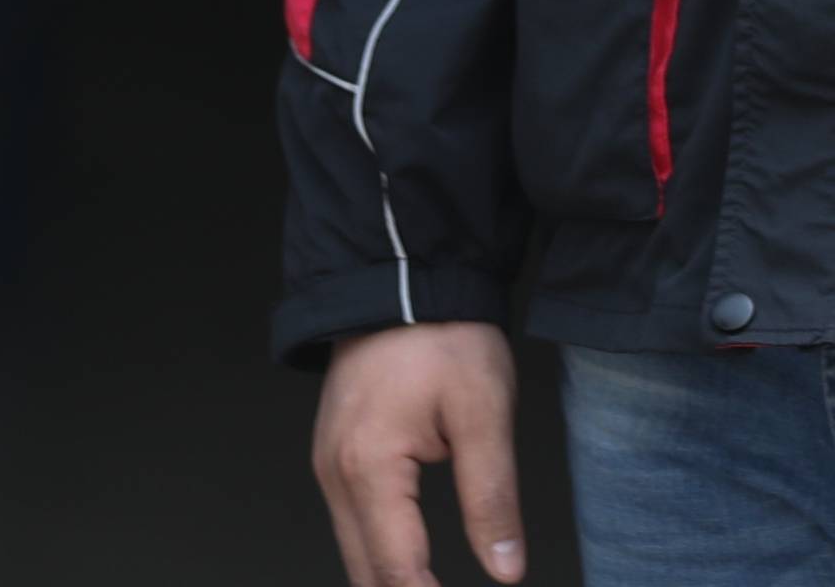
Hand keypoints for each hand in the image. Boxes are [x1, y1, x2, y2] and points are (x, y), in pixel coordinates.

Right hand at [313, 320, 528, 586]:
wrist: (403, 278)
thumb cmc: (442, 334)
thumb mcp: (483, 412)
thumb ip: (492, 498)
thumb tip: (505, 569)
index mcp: (369, 467)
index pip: (397, 571)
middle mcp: (336, 474)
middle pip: (366, 574)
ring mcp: (328, 465)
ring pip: (355, 554)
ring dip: (392, 582)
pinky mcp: (335, 455)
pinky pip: (352, 525)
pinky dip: (380, 555)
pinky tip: (412, 568)